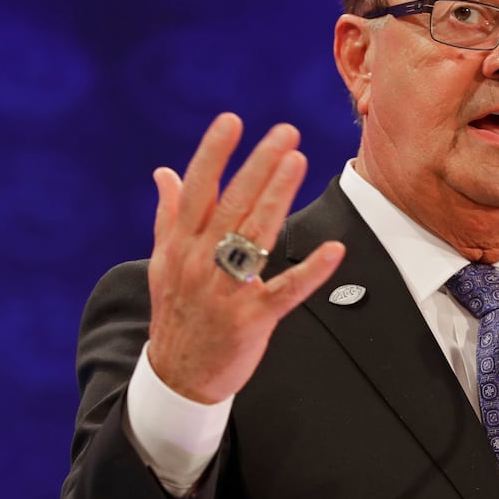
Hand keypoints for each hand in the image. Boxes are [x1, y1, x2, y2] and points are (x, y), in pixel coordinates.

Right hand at [146, 113, 345, 402]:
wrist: (178, 377)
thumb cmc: (177, 313)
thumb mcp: (164, 263)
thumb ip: (168, 215)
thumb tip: (163, 172)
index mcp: (181, 245)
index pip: (197, 190)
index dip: (213, 153)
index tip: (231, 121)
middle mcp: (200, 262)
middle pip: (232, 204)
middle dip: (259, 165)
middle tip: (285, 133)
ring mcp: (227, 291)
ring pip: (255, 236)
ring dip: (277, 197)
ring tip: (298, 161)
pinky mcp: (253, 319)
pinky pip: (287, 290)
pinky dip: (311, 271)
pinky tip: (335, 249)